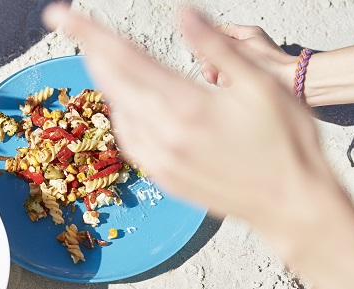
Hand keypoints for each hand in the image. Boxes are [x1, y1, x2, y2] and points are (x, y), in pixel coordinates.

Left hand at [42, 4, 343, 248]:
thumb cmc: (287, 142)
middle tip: (73, 27)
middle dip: (90, 51)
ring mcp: (162, 163)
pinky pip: (131, 141)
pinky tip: (129, 104)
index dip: (89, 33)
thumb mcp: (260, 84)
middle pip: (113, 84)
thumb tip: (182, 14)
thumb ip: (216, 47)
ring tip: (103, 58)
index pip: (124, 59)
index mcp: (186, 107)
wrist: (293, 205)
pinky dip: (122, 115)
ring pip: (119, 113)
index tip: (60, 14)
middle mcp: (165, 137)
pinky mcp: (167, 180)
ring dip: (107, 82)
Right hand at [198, 24, 293, 91]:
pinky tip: (234, 89)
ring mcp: (250, 64)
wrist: (294, 86)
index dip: (205, 42)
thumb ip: (214, 40)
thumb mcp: (237, 48)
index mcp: (248, 34)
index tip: (199, 54)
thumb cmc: (273, 67)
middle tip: (211, 74)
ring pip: (224, 68)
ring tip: (227, 82)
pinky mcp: (252, 80)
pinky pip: (233, 80)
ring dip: (221, 76)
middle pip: (219, 52)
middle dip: (212, 64)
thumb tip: (195, 24)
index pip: (219, 32)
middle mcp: (249, 47)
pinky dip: (231, 85)